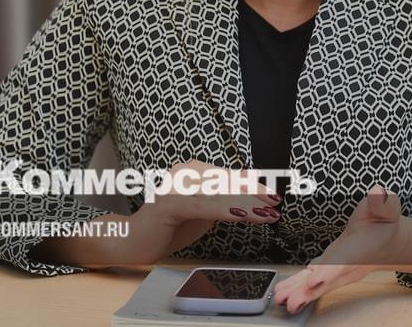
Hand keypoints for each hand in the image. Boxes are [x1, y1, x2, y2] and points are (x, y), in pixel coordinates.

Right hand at [139, 160, 282, 254]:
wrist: (135, 241)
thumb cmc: (170, 227)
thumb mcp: (204, 210)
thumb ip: (223, 198)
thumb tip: (251, 186)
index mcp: (194, 170)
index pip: (230, 177)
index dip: (254, 187)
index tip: (274, 197)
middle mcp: (185, 172)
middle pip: (227, 183)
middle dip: (254, 195)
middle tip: (275, 205)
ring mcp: (175, 185)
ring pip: (218, 194)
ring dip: (246, 205)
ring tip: (266, 214)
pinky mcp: (169, 202)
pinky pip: (202, 205)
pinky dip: (224, 210)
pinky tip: (240, 215)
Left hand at [274, 184, 402, 312]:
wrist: (386, 243)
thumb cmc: (383, 225)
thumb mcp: (387, 210)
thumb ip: (383, 204)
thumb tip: (379, 194)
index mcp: (362, 250)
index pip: (345, 262)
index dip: (330, 271)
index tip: (315, 279)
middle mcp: (348, 265)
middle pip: (327, 280)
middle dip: (308, 291)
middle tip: (291, 300)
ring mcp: (337, 270)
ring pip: (317, 284)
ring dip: (299, 293)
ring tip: (281, 298)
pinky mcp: (327, 270)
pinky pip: (311, 281)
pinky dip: (297, 287)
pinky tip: (283, 292)